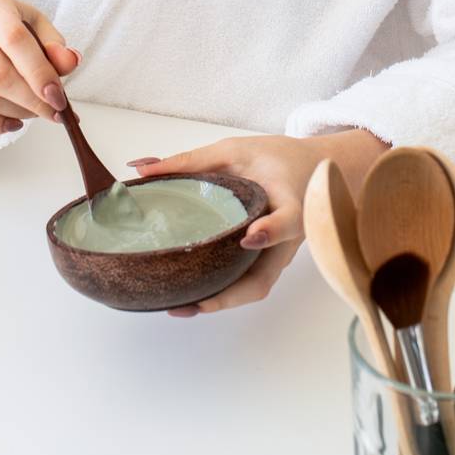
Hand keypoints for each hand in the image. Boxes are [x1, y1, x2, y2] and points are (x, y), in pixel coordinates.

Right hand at [0, 0, 81, 137]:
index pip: (15, 39)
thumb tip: (71, 62)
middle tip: (54, 111)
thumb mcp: (34, 25)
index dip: (39, 72)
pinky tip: (12, 123)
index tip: (59, 96)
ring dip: (16, 112)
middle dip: (30, 100)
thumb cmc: (7, 30)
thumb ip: (54, 44)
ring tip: (35, 112)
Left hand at [127, 133, 321, 317]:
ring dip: (222, 300)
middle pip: (264, 278)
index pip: (289, 221)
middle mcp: (288, 237)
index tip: (249, 237)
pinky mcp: (268, 258)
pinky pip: (248, 280)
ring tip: (183, 306)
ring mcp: (278, 253)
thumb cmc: (276, 157)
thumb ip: (193, 160)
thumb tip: (143, 169)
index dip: (271, 231)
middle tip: (194, 301)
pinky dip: (224, 290)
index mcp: (290, 201)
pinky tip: (194, 292)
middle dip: (229, 295)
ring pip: (254, 287)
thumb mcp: (237, 149)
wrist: (311, 168)